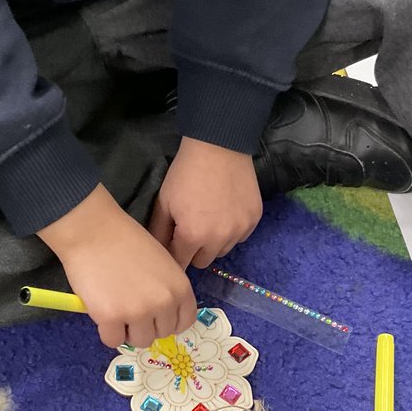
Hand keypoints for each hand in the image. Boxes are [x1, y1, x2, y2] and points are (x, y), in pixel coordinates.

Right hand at [39, 186, 197, 347]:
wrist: (94, 231)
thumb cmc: (126, 240)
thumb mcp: (161, 262)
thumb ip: (166, 288)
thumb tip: (160, 314)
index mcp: (180, 288)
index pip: (185, 322)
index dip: (169, 322)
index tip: (156, 318)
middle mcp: (164, 303)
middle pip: (161, 334)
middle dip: (146, 326)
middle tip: (129, 308)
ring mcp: (139, 313)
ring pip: (139, 341)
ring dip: (127, 331)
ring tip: (115, 309)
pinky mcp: (112, 318)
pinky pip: (113, 341)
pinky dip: (106, 331)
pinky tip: (101, 311)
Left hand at [149, 136, 262, 269]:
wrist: (218, 146)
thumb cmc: (185, 173)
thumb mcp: (164, 202)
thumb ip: (158, 233)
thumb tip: (157, 254)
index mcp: (193, 236)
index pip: (180, 264)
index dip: (174, 256)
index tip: (173, 245)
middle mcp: (219, 239)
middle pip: (202, 262)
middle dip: (194, 251)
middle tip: (191, 229)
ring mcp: (240, 230)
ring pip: (222, 251)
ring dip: (214, 242)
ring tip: (209, 218)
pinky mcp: (254, 220)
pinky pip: (239, 237)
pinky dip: (231, 231)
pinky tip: (225, 211)